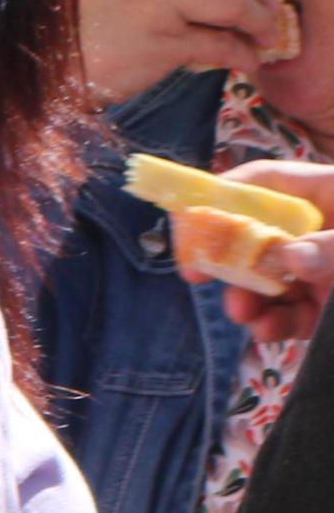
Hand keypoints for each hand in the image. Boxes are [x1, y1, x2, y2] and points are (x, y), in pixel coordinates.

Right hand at [77, 0, 293, 105]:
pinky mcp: (160, 45)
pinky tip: (246, 63)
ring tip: (266, 36)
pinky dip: (243, 54)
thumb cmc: (62, 29)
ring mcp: (153, 7)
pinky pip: (220, 45)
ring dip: (261, 20)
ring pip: (231, 3)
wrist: (39, 66)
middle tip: (268, 9)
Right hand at [209, 160, 333, 345]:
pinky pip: (294, 312)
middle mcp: (318, 230)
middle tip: (199, 276)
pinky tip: (268, 330)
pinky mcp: (329, 302)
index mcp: (328, 193)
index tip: (191, 220)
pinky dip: (277, 323)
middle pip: (257, 235)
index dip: (224, 194)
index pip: (264, 182)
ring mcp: (323, 268)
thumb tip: (290, 257)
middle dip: (229, 260)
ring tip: (243, 314)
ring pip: (270, 279)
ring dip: (248, 298)